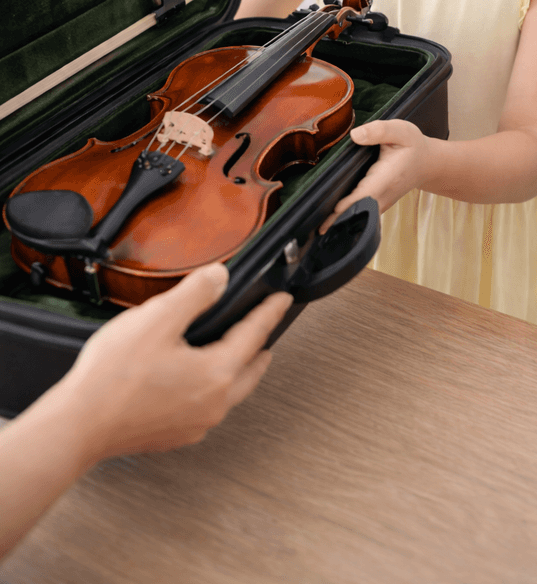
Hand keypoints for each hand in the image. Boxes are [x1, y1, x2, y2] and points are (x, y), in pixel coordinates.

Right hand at [54, 264, 292, 464]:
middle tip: (267, 330)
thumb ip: (195, 293)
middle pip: (250, 370)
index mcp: (216, 373)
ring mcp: (194, 424)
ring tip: (238, 357)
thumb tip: (220, 277)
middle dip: (261, 346)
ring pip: (231, 393)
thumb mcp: (158, 318)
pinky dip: (213, 391)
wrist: (79, 425)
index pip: (254, 335)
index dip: (269, 312)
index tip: (281, 300)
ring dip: (239, 371)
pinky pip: (207, 409)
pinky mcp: (173, 435)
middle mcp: (212, 404)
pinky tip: (198, 384)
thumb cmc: (113, 378)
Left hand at [320, 119, 429, 232]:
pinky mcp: (376, 204)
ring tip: (315, 227)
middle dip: (334, 220)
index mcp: (385, 179)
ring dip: (337, 221)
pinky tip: (328, 218)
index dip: (344, 207)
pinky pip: (358, 213)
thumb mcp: (401, 130)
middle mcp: (381, 196)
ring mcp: (379, 203)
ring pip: (356, 217)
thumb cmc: (413, 146)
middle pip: (354, 214)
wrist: (428, 163)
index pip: (361, 198)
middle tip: (312, 228)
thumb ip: (378, 130)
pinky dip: (344, 216)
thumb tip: (354, 135)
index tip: (327, 216)